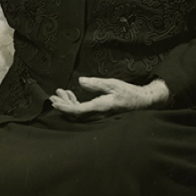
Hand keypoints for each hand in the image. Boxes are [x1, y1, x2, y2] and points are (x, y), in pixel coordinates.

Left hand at [49, 77, 169, 116]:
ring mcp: (98, 115)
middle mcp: (97, 114)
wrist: (141, 101)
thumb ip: (96, 84)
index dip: (65, 108)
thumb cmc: (128, 92)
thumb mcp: (112, 84)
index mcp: (100, 107)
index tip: (55, 102)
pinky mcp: (99, 113)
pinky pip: (83, 111)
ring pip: (78, 113)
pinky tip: (72, 95)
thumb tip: (80, 81)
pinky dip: (75, 104)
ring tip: (61, 92)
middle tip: (54, 95)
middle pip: (74, 114)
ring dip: (68, 103)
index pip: (77, 111)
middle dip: (63, 105)